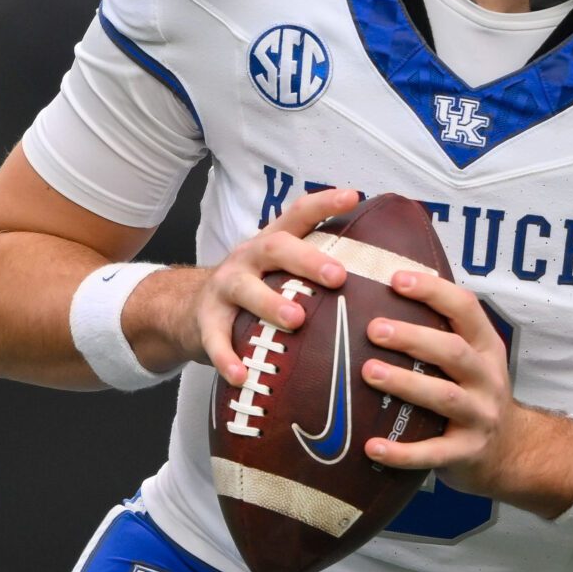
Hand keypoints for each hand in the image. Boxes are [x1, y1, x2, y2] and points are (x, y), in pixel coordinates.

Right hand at [158, 186, 360, 384]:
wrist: (188, 309)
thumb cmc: (255, 290)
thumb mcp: (281, 271)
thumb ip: (318, 272)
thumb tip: (384, 279)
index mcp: (272, 244)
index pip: (298, 215)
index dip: (324, 203)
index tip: (353, 196)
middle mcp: (248, 259)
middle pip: (276, 247)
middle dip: (307, 259)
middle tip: (338, 277)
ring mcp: (224, 287)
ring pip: (245, 289)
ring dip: (270, 303)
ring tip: (296, 320)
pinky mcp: (205, 320)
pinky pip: (216, 339)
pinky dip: (228, 358)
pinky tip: (242, 375)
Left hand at [358, 268, 528, 490]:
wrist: (510, 451)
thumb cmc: (474, 395)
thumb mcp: (473, 360)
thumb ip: (442, 334)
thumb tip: (382, 297)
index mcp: (486, 348)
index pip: (466, 309)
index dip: (433, 292)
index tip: (396, 279)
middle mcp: (487, 379)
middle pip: (453, 352)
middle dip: (413, 337)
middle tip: (374, 329)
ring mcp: (480, 416)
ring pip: (444, 397)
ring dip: (406, 383)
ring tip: (368, 372)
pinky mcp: (466, 453)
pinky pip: (433, 453)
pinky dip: (402, 452)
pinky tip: (371, 447)